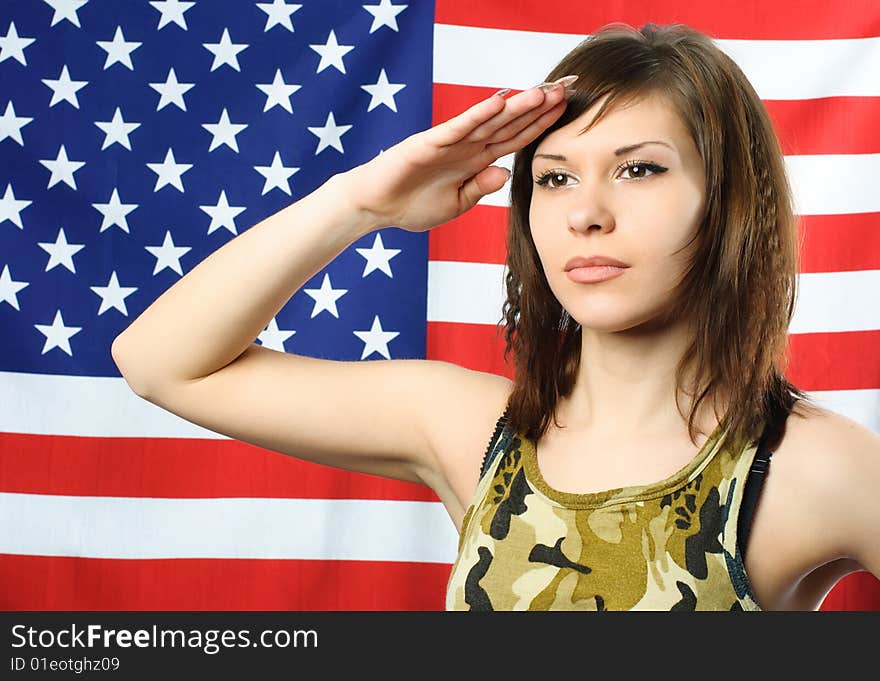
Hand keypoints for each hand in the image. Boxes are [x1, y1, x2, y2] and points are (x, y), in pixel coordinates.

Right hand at [342, 80, 570, 232]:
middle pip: (508, 123)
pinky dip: (478, 115)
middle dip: (537, 108)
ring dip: (515, 107)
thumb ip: (481, 187)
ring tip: (541, 92)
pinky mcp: (429, 143)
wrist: (376, 207)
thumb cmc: (413, 205)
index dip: (539, 125)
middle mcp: (467, 146)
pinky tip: (499, 102)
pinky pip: (458, 127)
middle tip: (564, 90)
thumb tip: (505, 173)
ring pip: (489, 121)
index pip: (515, 139)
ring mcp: (449, 142)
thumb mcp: (457, 204)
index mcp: (476, 161)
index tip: (564, 111)